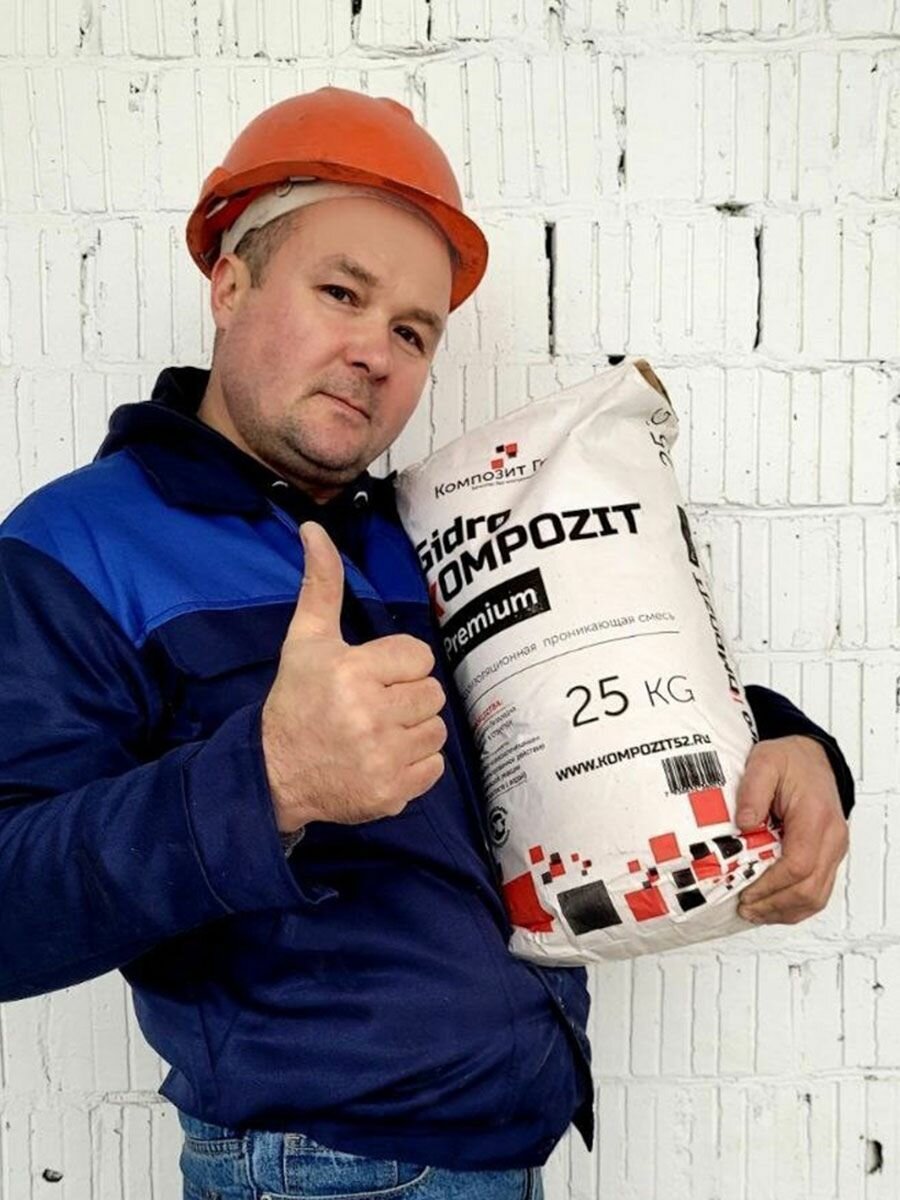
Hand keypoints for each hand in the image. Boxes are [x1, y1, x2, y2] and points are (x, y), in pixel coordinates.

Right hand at [261, 521, 446, 832]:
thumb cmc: (295, 700)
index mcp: (352, 672)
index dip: (396, 665)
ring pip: (436, 730)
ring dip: (414, 730)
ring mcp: (383, 758)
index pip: (418, 657)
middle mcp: (370, 715)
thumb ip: (320, 584)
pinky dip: (415, 764)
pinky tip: (383, 758)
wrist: (273, 773)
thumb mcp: (305, 640)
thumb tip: (313, 528)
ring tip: (378, 732)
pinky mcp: (393, 793)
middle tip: (373, 706)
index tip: (369, 677)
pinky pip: (434, 767)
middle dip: (407, 697)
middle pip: (432, 694)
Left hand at [735, 735, 848, 925]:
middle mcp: (832, 837)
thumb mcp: (764, 763)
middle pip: (810, 889)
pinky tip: (772, 907)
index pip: (799, 864)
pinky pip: (818, 890)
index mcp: (815, 816)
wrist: (812, 758)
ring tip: (755, 912)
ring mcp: (833, 850)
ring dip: (785, 911)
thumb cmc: (790, 761)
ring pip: (817, 897)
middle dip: (775, 905)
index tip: (746, 892)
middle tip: (745, 908)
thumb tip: (744, 823)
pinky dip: (795, 905)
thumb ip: (752, 791)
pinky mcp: (828, 856)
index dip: (771, 885)